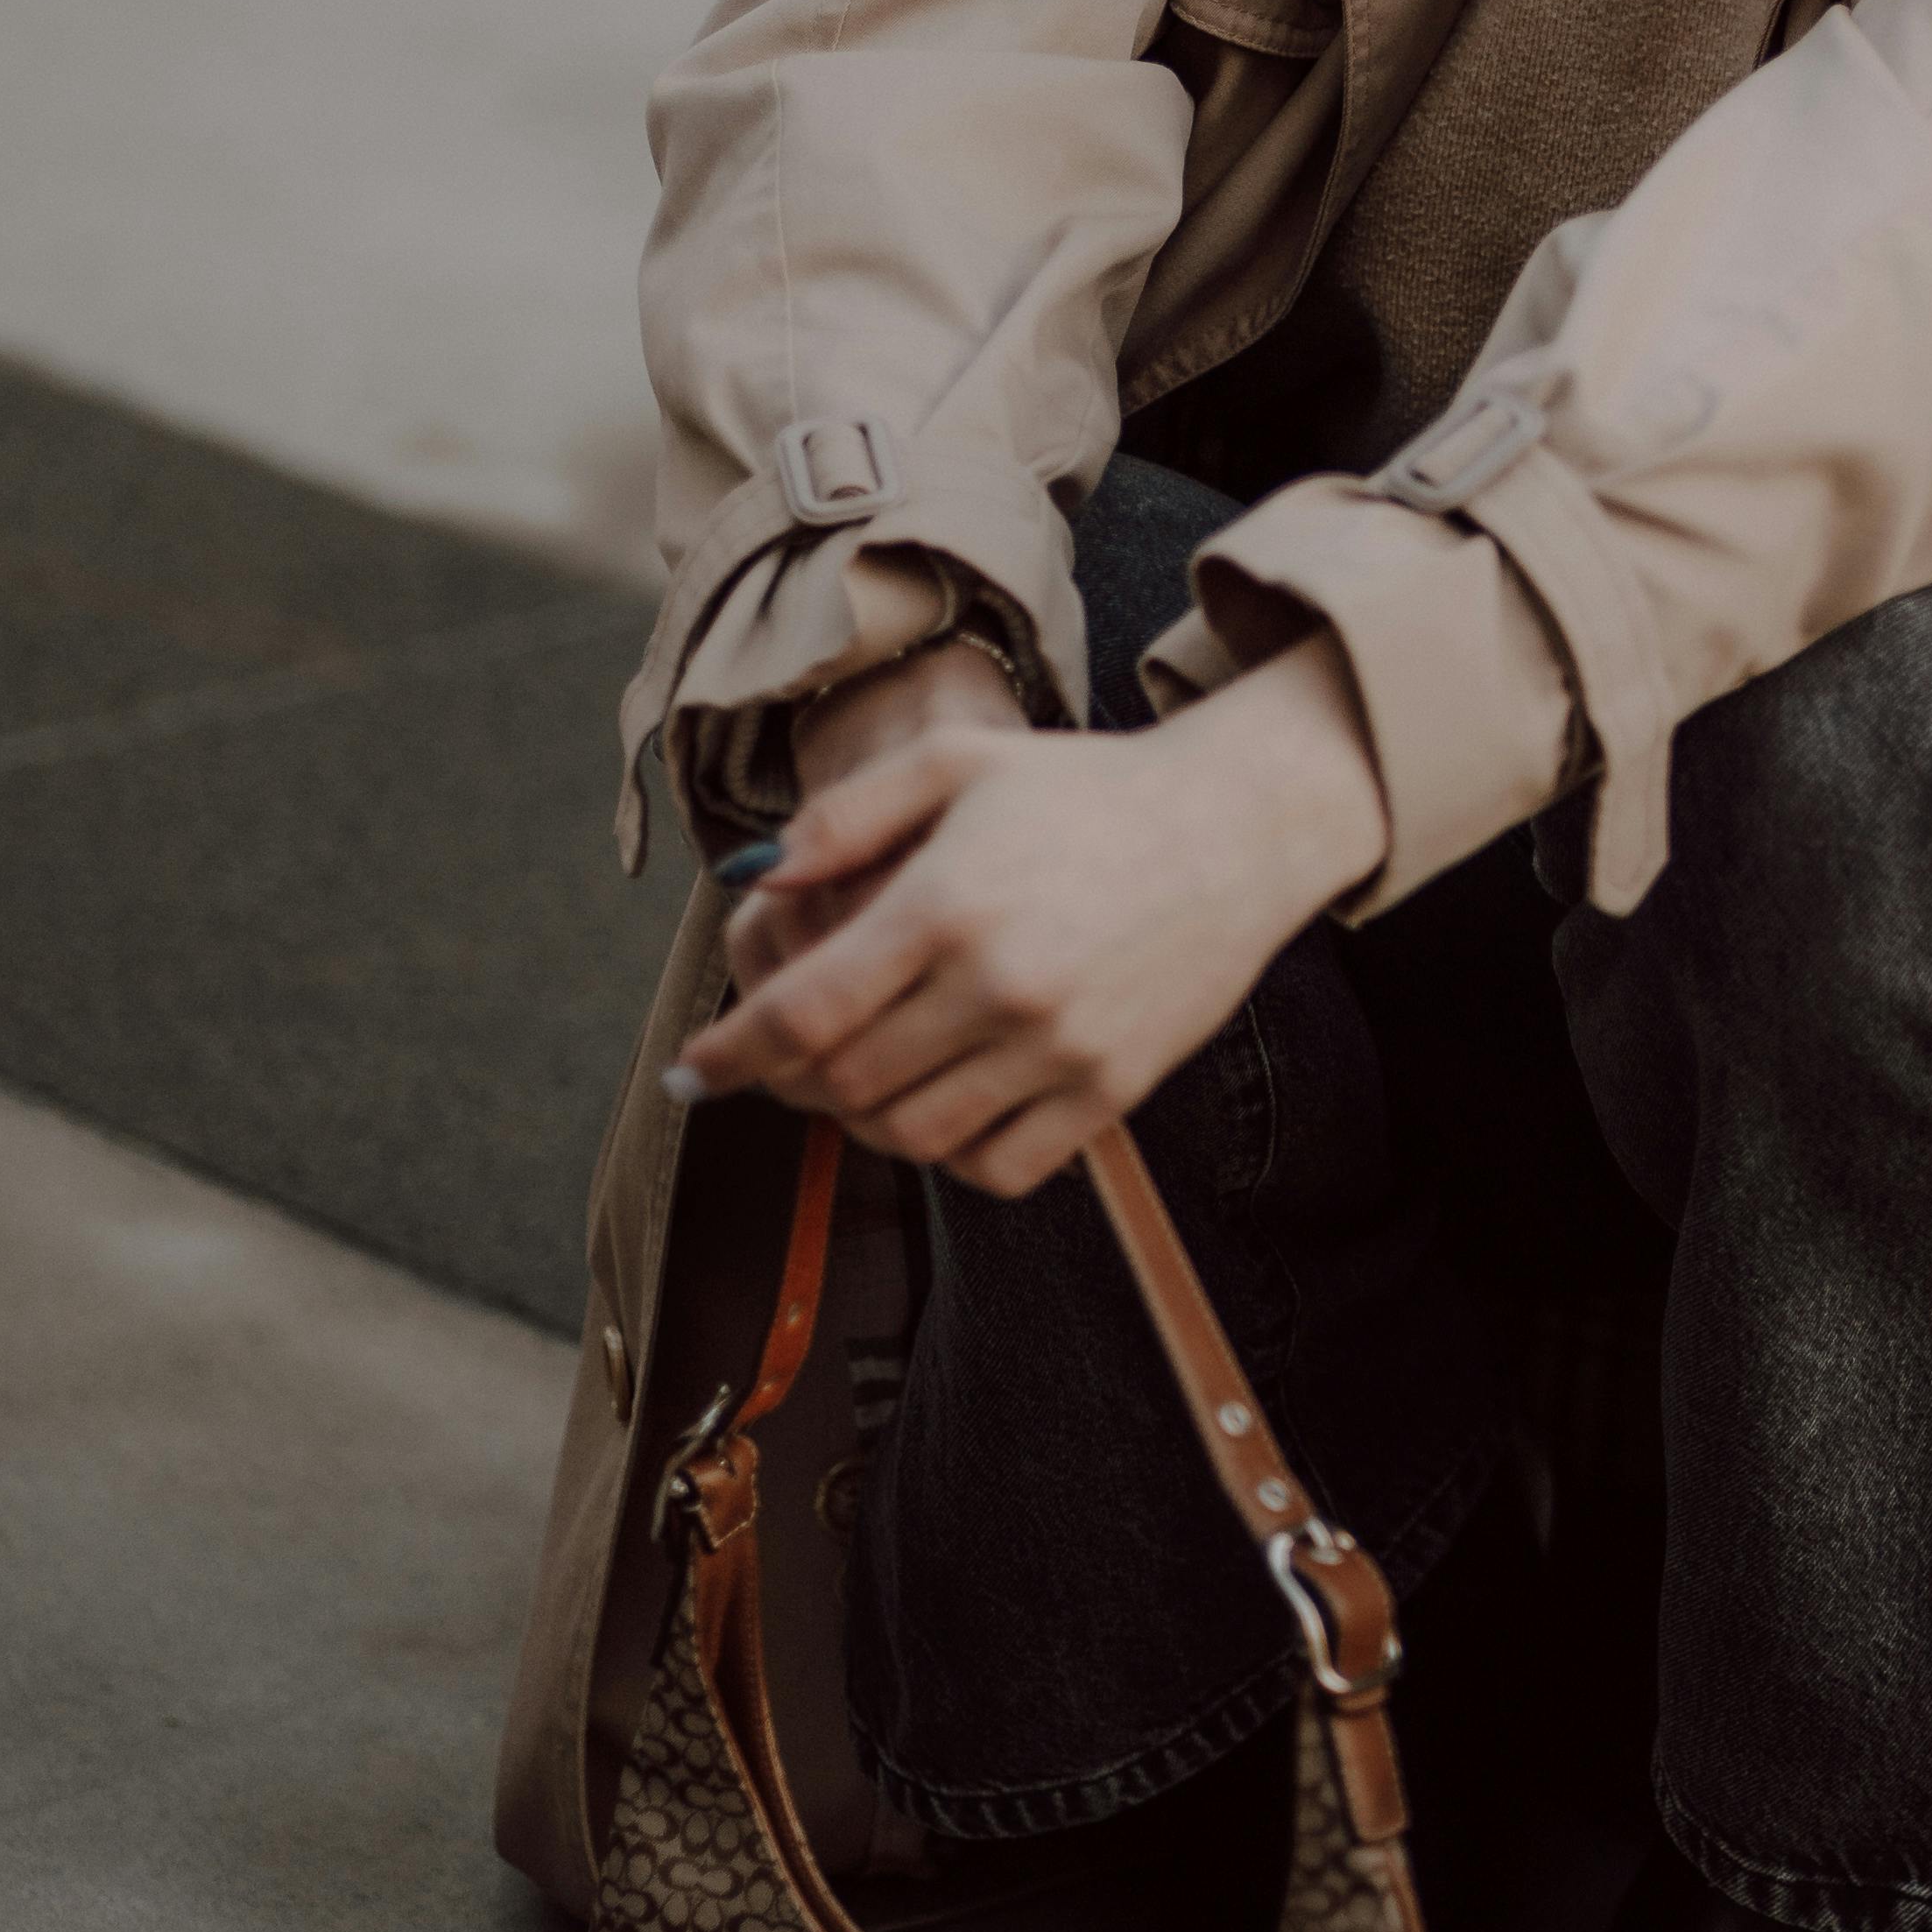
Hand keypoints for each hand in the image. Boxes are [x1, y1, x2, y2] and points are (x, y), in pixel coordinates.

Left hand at [682, 637, 1390, 1199]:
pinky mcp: (1109, 1089)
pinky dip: (952, 1156)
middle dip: (789, 1085)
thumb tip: (755, 878)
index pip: (804, 1013)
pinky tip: (943, 1109)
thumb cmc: (1085, 789)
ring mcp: (1059, 1048)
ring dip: (864, 1123)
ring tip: (859, 1083)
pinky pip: (1000, 1167)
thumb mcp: (959, 763)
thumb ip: (846, 816)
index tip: (694, 1070)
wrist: (1238, 826)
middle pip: (846, 1084)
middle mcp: (1000, 986)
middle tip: (777, 1066)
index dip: (731, 1053)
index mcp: (948, 904)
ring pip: (914, 1136)